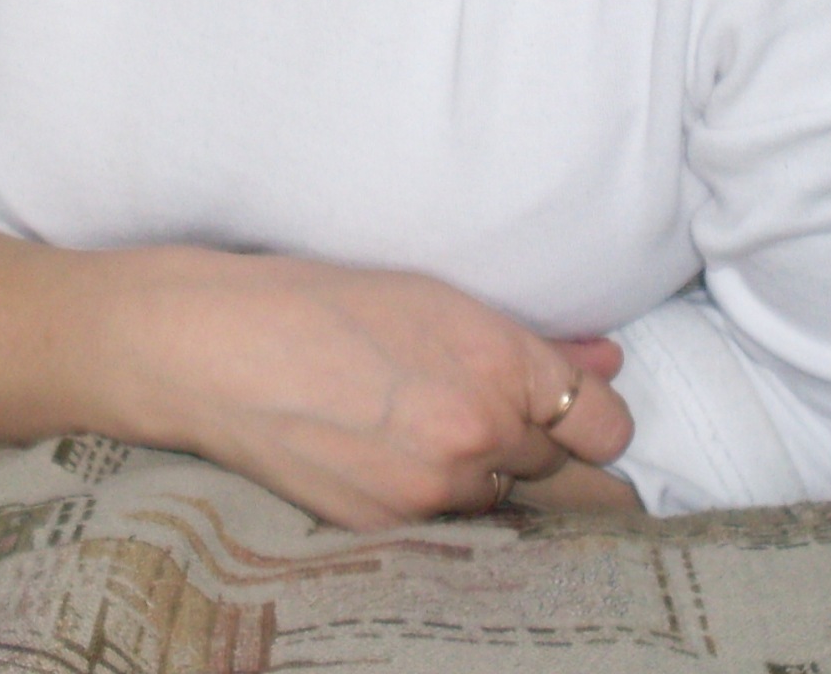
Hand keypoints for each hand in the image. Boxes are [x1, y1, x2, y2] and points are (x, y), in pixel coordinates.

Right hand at [97, 250, 634, 529]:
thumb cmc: (326, 302)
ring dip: (507, 490)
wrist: (221, 350)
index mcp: (501, 363)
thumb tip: (605, 363)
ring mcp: (437, 491)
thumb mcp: (437, 300)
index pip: (609, 426)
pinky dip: (453, 508)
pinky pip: (458, 530)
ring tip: (459, 450)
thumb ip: (534, 343)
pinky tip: (417, 471)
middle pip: (576, 481)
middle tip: (538, 448)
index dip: (597, 421)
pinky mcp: (393, 530)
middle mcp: (482, 433)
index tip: (580, 417)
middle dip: (562, 465)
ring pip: (518, 511)